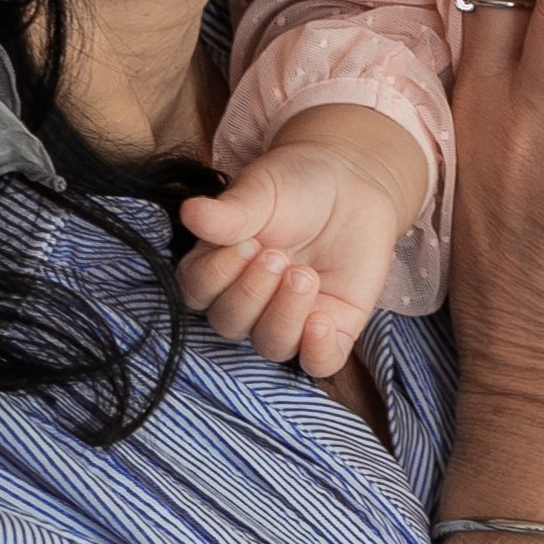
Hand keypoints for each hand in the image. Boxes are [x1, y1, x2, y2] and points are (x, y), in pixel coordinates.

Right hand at [179, 106, 429, 377]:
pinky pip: (317, 362)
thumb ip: (229, 211)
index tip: (244, 243)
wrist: (352, 180)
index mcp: (219, 267)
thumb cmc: (297, 184)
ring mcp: (289, 318)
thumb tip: (191, 213)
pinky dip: (316, 350)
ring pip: (270, 345)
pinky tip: (320, 322)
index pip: (197, 292)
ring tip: (303, 274)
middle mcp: (248, 300)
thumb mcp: (261, 190)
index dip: (215, 276)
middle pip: (229, 324)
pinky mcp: (331, 328)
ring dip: (282, 315)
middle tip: (276, 255)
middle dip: (250, 293)